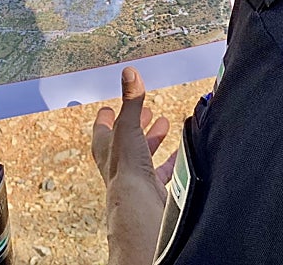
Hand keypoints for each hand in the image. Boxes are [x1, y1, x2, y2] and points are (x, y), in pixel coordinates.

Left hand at [92, 68, 176, 264]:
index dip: (107, 117)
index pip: (103, 129)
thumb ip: (131, 101)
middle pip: (126, 141)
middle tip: (146, 113)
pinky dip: (171, 161)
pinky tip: (180, 154)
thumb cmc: (127, 171)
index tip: (109, 108)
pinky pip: (162, 173)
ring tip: (164, 125)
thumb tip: (128, 72)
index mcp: (107, 149)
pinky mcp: (153, 191)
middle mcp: (118, 165)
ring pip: (144, 156)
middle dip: (136, 125)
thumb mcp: (128, 128)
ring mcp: (135, 180)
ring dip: (153, 141)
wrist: (139, 209)